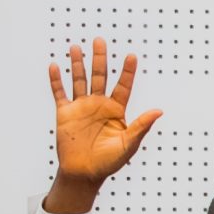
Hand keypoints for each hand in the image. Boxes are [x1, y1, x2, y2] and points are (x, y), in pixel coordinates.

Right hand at [46, 39, 162, 204]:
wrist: (85, 173)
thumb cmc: (109, 161)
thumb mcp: (129, 143)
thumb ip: (141, 126)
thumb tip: (159, 111)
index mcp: (116, 110)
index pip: (123, 85)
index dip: (127, 71)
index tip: (132, 56)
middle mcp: (99, 104)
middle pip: (100, 76)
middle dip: (100, 58)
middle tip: (100, 40)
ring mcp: (81, 107)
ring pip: (79, 80)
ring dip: (77, 64)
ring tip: (76, 47)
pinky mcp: (65, 114)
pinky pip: (60, 94)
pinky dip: (56, 81)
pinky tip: (54, 66)